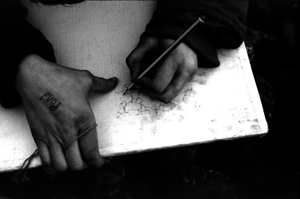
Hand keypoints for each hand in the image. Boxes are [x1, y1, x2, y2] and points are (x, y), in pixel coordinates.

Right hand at [15, 55, 117, 173]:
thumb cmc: (59, 78)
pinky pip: (45, 161)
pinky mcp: (38, 136)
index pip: (91, 152)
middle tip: (86, 159)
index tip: (99, 162)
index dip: (97, 162)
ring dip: (69, 166)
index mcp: (84, 120)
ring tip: (73, 159)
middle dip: (84, 165)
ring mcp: (51, 136)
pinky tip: (58, 159)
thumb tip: (113, 82)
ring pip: (61, 167)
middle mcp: (68, 132)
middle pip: (77, 165)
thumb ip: (102, 85)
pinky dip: (53, 165)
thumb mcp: (85, 80)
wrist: (32, 76)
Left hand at [126, 37, 197, 102]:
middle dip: (152, 93)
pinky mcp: (191, 76)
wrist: (181, 30)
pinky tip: (161, 75)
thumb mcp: (144, 43)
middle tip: (145, 83)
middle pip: (166, 96)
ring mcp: (191, 74)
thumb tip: (134, 79)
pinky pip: (175, 89)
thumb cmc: (162, 36)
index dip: (145, 85)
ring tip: (152, 79)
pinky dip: (165, 86)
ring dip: (158, 91)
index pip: (158, 85)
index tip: (139, 78)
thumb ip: (134, 60)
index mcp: (175, 58)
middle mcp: (186, 69)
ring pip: (171, 95)